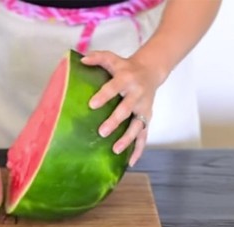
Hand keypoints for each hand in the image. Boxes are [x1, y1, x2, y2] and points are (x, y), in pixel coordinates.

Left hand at [81, 50, 164, 166]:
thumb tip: (82, 60)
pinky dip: (139, 150)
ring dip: (128, 138)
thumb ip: (98, 58)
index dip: (103, 95)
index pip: (113, 87)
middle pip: (126, 109)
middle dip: (115, 121)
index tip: (91, 105)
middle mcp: (136, 94)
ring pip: (137, 126)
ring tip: (116, 150)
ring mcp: (143, 108)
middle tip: (102, 132)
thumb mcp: (113, 59)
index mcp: (126, 79)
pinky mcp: (147, 118)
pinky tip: (131, 162)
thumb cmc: (126, 67)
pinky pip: (144, 136)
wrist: (151, 71)